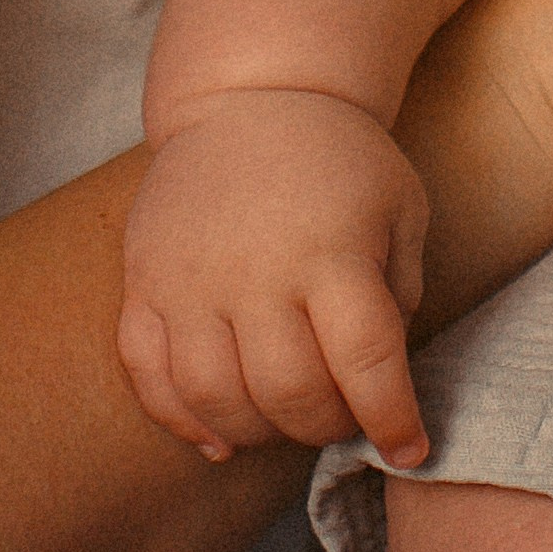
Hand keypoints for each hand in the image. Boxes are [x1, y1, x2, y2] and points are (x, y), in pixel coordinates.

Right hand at [119, 90, 429, 466]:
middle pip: (288, 392)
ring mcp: (189, 280)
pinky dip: (180, 419)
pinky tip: (219, 437)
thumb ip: (399, 294)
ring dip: (258, 433)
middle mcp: (255, 272)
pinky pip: (147, 374)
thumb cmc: (341, 163)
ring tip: (286, 424)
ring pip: (214, 396)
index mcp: (331, 252)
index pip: (365, 361)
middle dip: (326, 427)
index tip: (409, 450)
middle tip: (343, 420)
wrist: (250, 101)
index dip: (391, 418)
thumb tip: (382, 380)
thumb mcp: (402, 210)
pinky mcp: (144, 283)